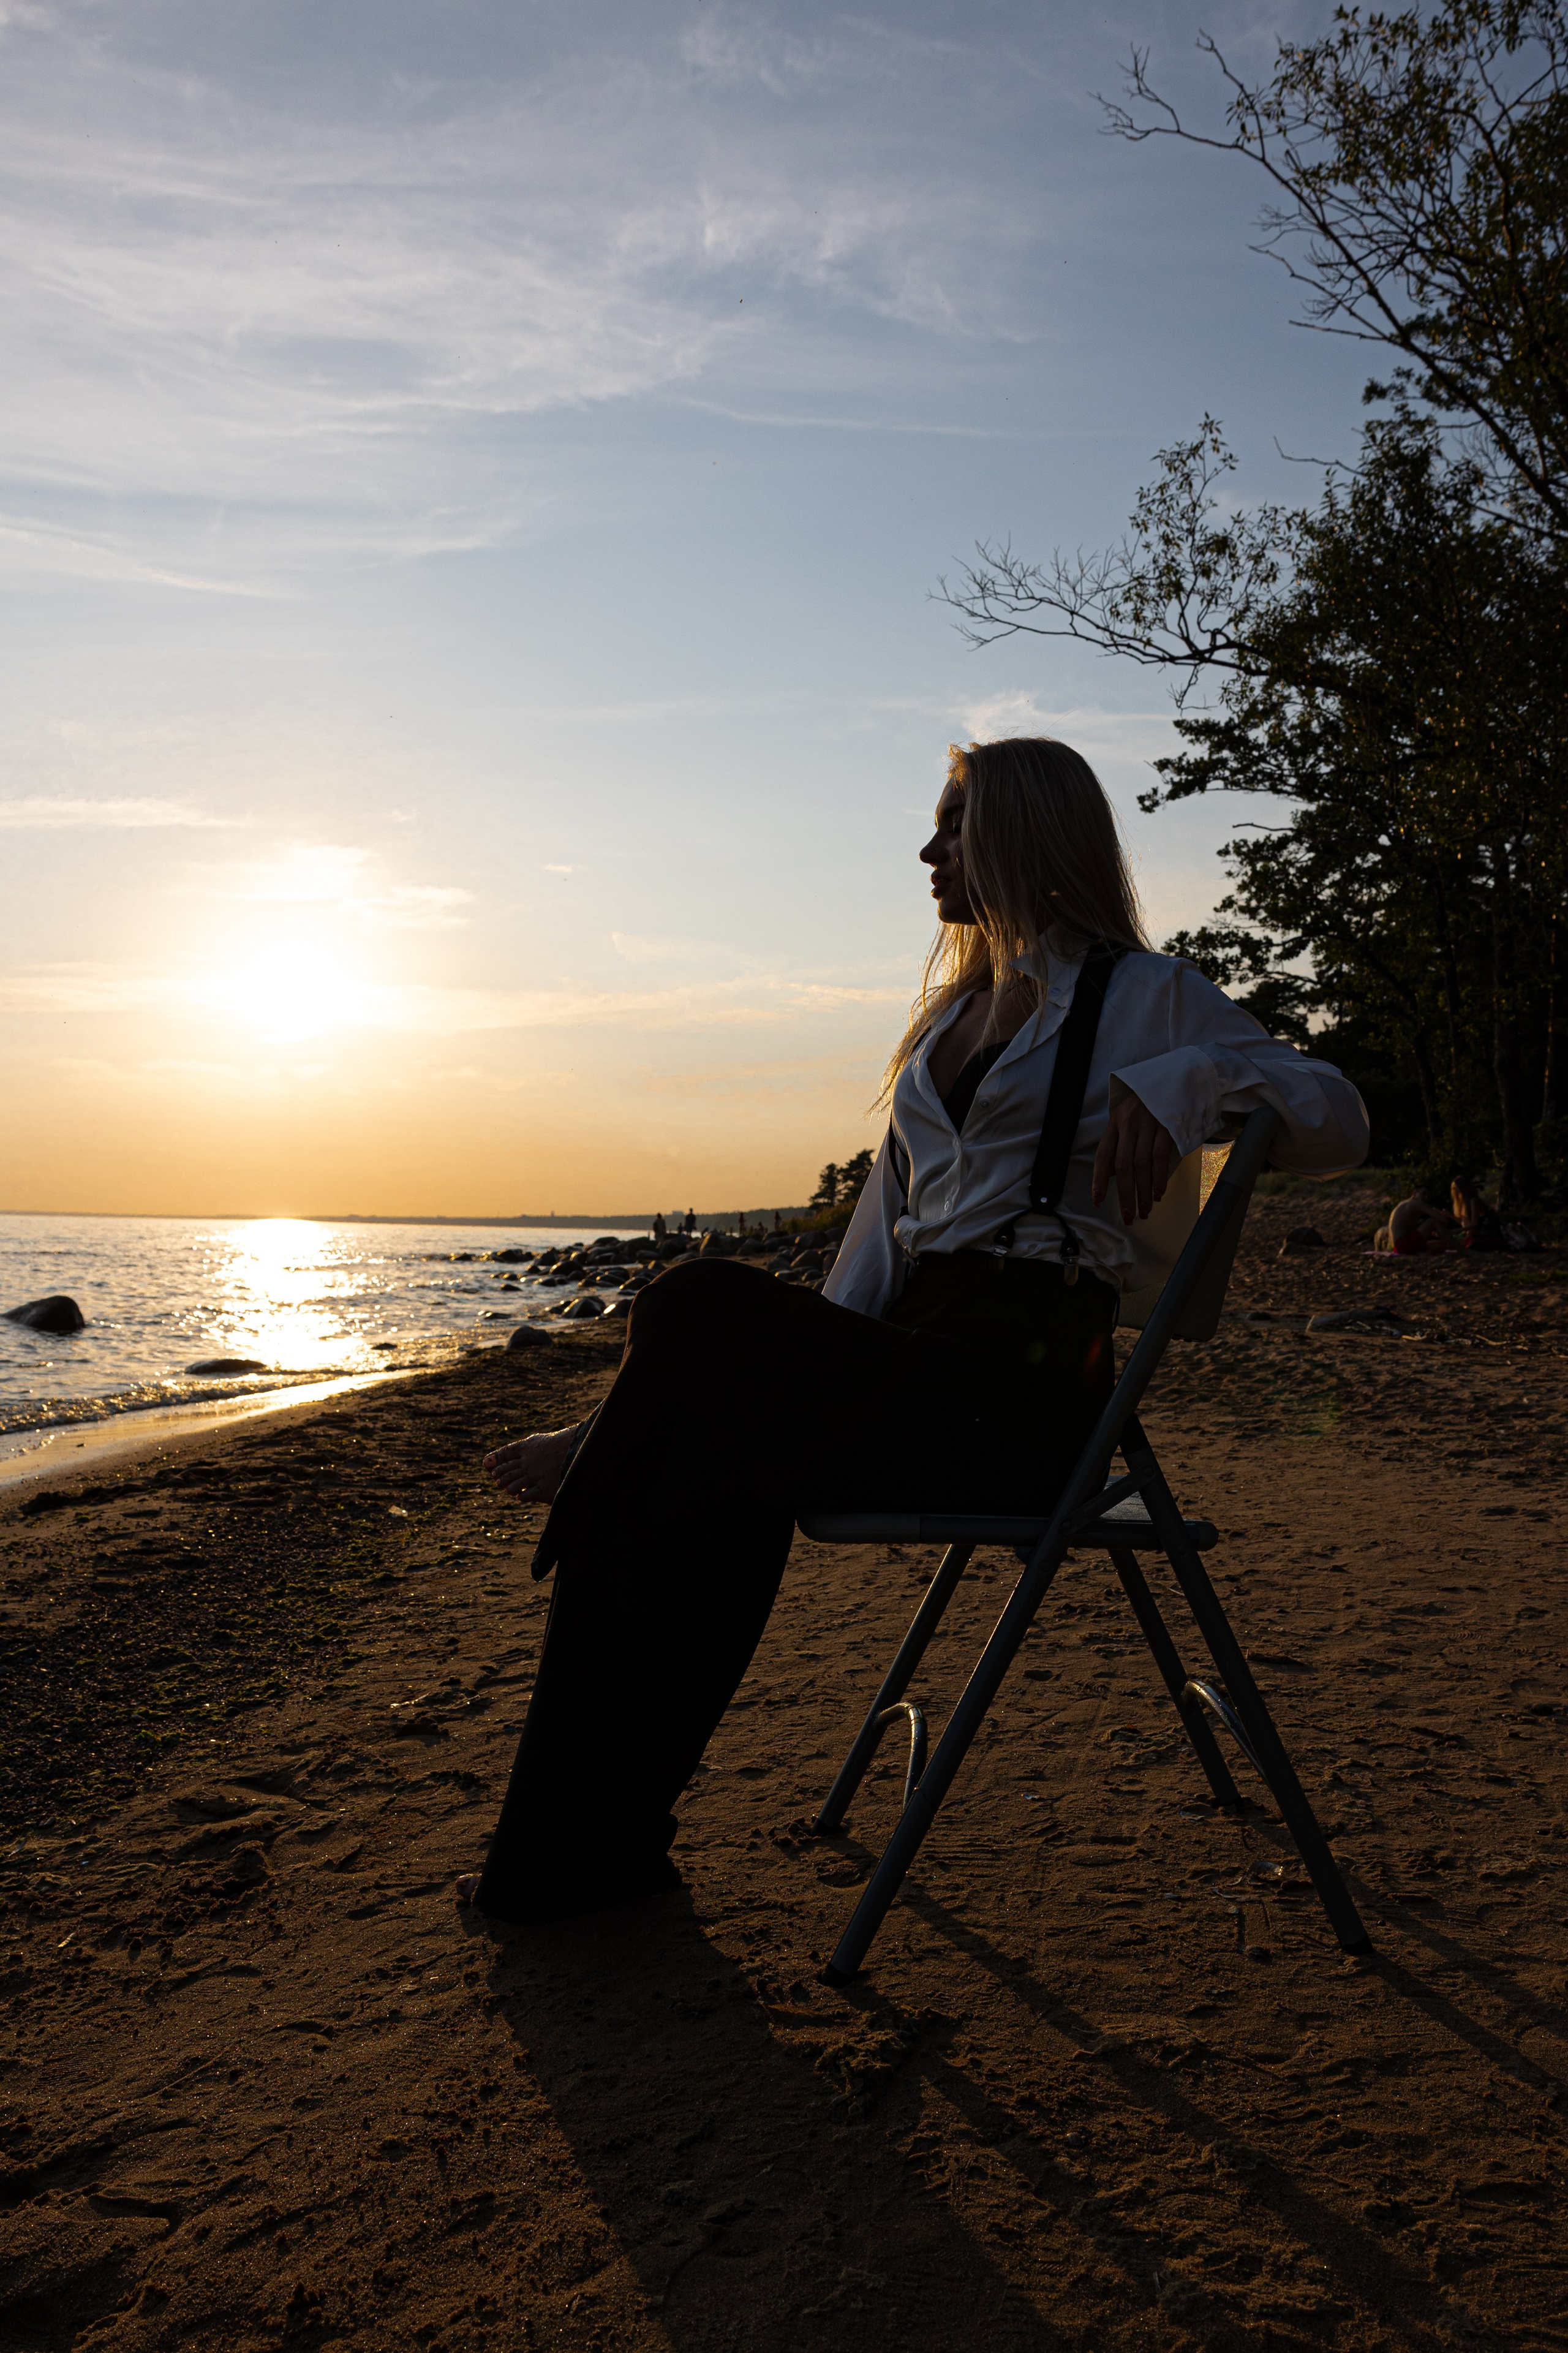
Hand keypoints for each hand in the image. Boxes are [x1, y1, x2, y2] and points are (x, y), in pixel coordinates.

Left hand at [482, 1424, 580, 1503]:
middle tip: (499, 1480)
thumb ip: (519, 1449)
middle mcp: (529, 1462)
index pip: (504, 1455)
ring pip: (511, 1486)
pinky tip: (523, 1494)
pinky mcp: (544, 1491)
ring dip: (509, 1488)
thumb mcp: (537, 1442)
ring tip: (512, 1488)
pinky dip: (520, 1496)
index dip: (495, 1462)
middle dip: (500, 1477)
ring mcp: (536, 1476)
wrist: (582, 1454)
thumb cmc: (559, 1448)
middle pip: (505, 1472)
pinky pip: (524, 1496)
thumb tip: (495, 1459)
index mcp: (527, 1447)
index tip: (489, 1466)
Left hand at [1091, 1094, 1177, 1225]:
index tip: (1098, 1200)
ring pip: (1141, 1165)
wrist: (1173, 1078)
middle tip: (1128, 1215)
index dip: (1099, 1180)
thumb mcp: (1127, 1119)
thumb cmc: (1147, 1104)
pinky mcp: (1167, 1126)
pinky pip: (1160, 1157)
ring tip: (1145, 1210)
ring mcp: (1148, 1125)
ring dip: (1142, 1192)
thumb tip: (1114, 1177)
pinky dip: (1159, 1178)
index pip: (1103, 1156)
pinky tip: (1158, 1194)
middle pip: (1123, 1166)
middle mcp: (1128, 1124)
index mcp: (1115, 1123)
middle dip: (1125, 1194)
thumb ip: (1119, 1145)